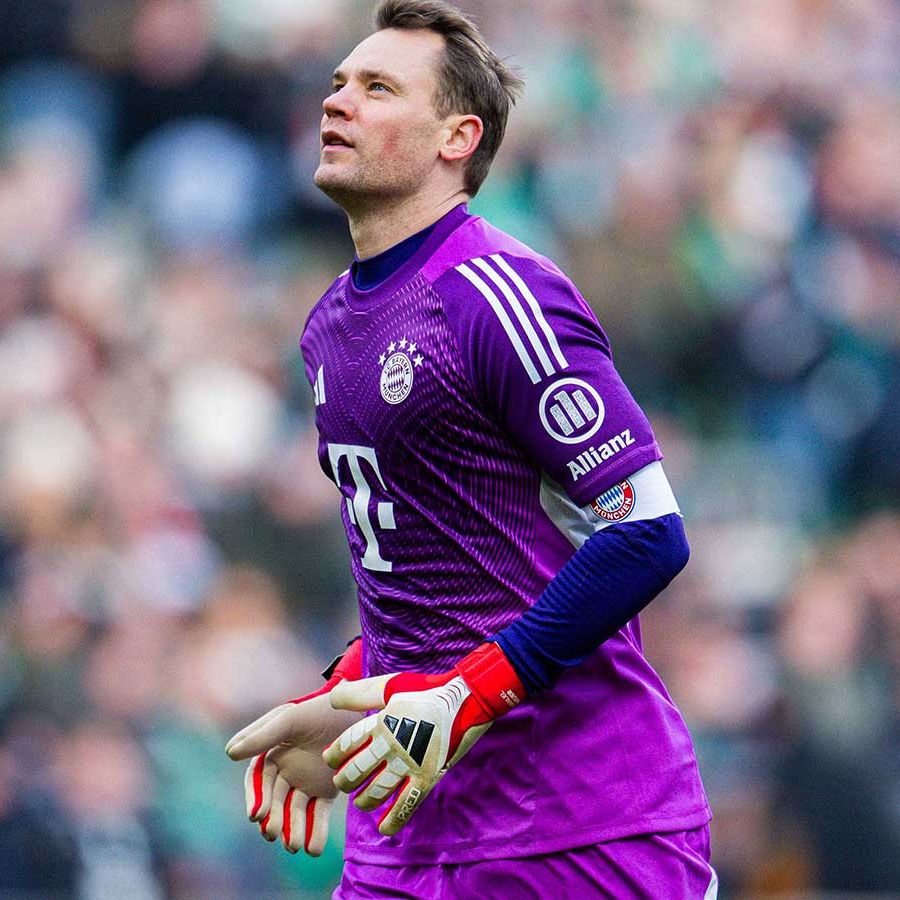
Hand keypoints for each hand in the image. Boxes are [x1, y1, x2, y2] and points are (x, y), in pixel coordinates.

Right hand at [226, 639, 362, 854]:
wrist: (352, 710)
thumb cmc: (317, 709)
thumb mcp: (289, 719)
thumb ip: (262, 736)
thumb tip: (229, 753)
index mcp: (272, 754)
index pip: (258, 782)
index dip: (256, 798)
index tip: (256, 815)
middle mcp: (286, 771)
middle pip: (275, 801)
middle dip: (274, 819)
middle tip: (274, 834)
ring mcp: (306, 782)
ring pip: (295, 812)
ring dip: (293, 830)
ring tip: (295, 846)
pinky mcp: (326, 790)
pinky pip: (318, 814)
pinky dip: (316, 832)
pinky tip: (314, 849)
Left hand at [322, 642, 524, 835]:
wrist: (465, 701)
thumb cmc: (426, 691)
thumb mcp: (391, 685)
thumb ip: (360, 693)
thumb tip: (332, 697)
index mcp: (381, 722)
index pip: (347, 745)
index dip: (334, 755)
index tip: (331, 759)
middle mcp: (392, 746)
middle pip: (357, 771)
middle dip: (345, 780)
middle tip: (343, 781)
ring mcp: (410, 764)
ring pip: (377, 792)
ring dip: (364, 800)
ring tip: (360, 801)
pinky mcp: (428, 777)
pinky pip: (407, 804)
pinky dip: (394, 819)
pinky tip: (384, 827)